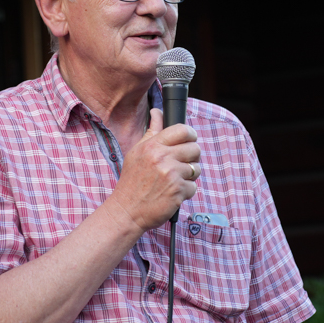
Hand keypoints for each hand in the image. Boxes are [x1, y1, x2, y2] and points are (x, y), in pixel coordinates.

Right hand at [105, 108, 200, 231]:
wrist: (126, 211)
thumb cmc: (131, 182)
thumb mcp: (136, 152)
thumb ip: (151, 131)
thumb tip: (157, 112)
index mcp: (152, 146)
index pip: (182, 130)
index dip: (190, 135)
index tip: (189, 141)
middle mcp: (162, 158)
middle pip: (195, 148)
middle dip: (192, 157)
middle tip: (181, 164)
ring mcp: (171, 175)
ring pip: (197, 168)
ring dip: (189, 175)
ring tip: (174, 180)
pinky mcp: (178, 192)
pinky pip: (194, 186)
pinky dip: (186, 192)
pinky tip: (172, 193)